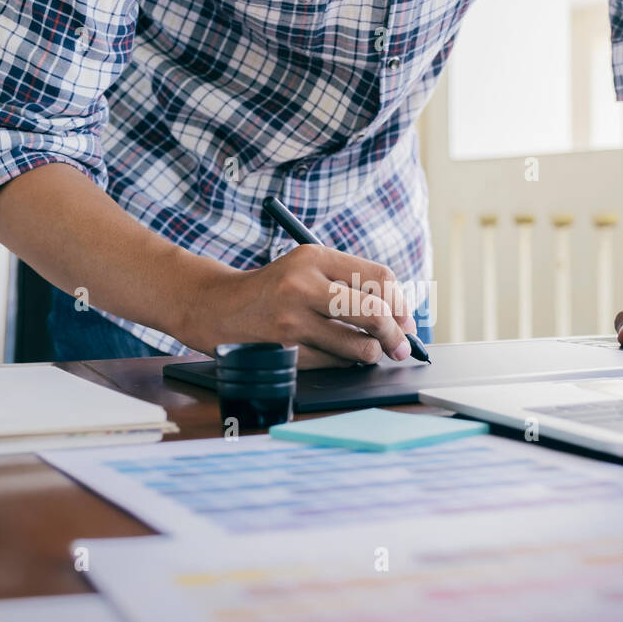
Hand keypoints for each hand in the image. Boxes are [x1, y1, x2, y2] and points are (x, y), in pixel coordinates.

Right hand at [190, 246, 416, 367]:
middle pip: (374, 313)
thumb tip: (403, 318)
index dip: (400, 302)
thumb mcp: (308, 268)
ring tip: (364, 348)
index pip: (379, 277)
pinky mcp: (285, 352)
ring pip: (360, 347)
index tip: (405, 319)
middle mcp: (303, 286)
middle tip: (402, 346)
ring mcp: (292, 322)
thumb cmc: (275, 289)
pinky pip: (336, 364)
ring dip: (370, 353)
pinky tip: (334, 354)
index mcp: (313, 257)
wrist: (218, 307)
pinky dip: (343, 363)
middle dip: (396, 335)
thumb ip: (352, 283)